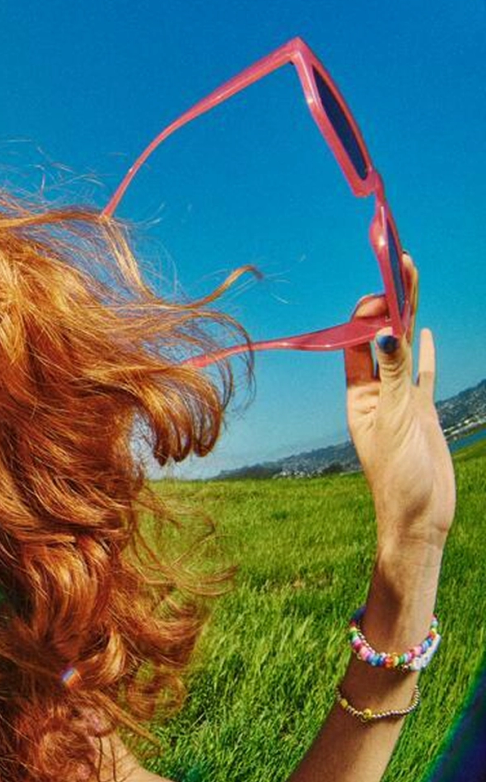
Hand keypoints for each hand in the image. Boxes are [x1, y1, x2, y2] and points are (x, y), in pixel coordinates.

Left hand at [343, 254, 454, 553]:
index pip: (357, 342)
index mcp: (357, 394)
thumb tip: (385, 331)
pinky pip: (422, 372)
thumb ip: (395, 376)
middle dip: (388, 303)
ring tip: (410, 280)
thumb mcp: (397, 421)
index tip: (383, 294)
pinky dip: (423, 351)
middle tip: (399, 263)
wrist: (419, 517)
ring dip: (407, 317)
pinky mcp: (421, 411)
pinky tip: (424, 330)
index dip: (367, 314)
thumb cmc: (399, 477)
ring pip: (403, 348)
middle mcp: (374, 392)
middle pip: (380, 338)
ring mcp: (400, 399)